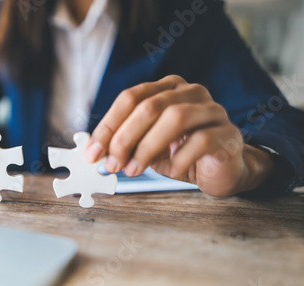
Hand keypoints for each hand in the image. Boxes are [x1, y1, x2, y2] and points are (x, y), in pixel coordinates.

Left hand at [85, 75, 273, 196]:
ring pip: (175, 118)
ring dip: (147, 147)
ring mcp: (212, 110)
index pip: (130, 98)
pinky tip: (171, 171)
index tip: (92, 152)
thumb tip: (94, 152)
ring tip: (133, 170)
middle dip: (124, 138)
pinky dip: (179, 158)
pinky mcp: (228, 133)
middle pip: (149, 106)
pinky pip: (201, 140)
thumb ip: (124, 143)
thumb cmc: (181, 153)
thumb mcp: (146, 146)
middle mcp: (190, 92)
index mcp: (166, 88)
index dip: (108, 125)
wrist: (222, 168)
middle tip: (112, 164)